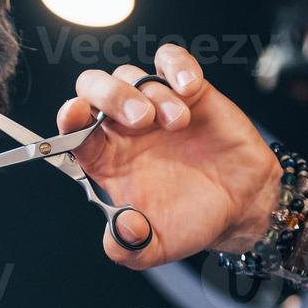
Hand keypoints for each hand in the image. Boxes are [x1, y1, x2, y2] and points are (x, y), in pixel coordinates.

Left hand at [56, 43, 280, 267]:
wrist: (240, 206)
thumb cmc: (192, 220)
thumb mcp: (156, 246)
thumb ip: (129, 246)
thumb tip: (123, 230)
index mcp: (108, 158)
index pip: (73, 128)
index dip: (68, 116)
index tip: (76, 115)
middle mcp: (125, 128)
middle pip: (95, 88)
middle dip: (110, 95)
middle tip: (140, 120)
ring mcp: (155, 105)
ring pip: (132, 74)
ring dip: (153, 94)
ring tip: (178, 123)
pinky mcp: (189, 92)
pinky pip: (170, 60)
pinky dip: (176, 66)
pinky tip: (188, 89)